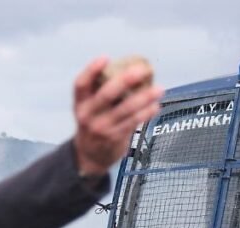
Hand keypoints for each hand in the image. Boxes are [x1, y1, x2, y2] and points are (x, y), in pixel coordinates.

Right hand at [72, 57, 163, 175]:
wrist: (90, 157)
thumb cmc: (94, 124)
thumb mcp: (89, 109)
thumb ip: (101, 93)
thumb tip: (130, 70)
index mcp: (80, 104)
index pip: (81, 84)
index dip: (92, 70)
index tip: (105, 58)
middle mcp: (88, 115)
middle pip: (106, 95)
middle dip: (125, 80)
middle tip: (142, 70)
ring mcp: (101, 128)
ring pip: (125, 110)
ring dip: (144, 98)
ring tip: (159, 89)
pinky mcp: (114, 138)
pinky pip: (133, 123)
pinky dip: (146, 113)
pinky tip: (155, 106)